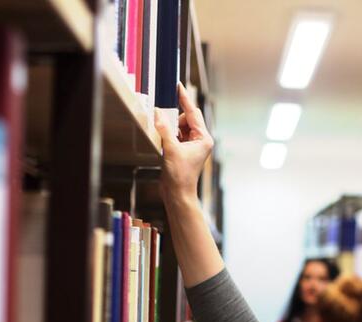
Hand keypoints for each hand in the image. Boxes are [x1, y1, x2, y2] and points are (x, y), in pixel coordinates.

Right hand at [155, 84, 214, 203]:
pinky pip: (175, 135)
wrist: (177, 194)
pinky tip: (165, 146)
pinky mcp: (184, 150)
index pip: (193, 113)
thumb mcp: (170, 149)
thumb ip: (164, 129)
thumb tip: (158, 113)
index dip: (184, 99)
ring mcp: (192, 145)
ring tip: (167, 145)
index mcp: (203, 138)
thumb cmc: (180, 176)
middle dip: (174, 122)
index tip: (178, 87)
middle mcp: (200, 140)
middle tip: (168, 133)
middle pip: (186, 119)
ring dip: (171, 130)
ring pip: (179, 127)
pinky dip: (169, 136)